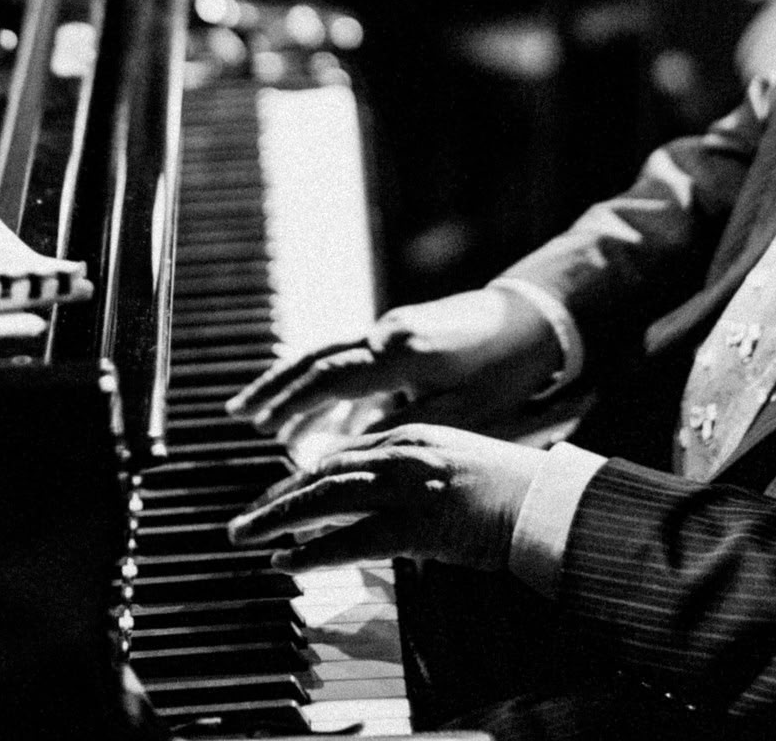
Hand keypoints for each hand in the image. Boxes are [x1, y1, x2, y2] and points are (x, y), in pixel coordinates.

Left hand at [226, 423, 544, 572]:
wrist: (548, 501)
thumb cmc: (510, 491)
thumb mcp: (456, 465)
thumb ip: (416, 474)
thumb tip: (385, 503)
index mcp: (413, 436)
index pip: (343, 455)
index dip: (302, 478)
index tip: (275, 497)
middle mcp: (404, 453)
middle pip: (325, 473)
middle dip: (278, 497)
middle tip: (244, 521)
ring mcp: (410, 486)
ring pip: (327, 498)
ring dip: (279, 518)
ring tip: (248, 537)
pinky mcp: (419, 523)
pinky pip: (354, 538)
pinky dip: (316, 550)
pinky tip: (288, 561)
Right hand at [227, 286, 563, 440]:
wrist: (538, 319)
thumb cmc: (506, 371)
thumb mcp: (458, 412)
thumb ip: (398, 428)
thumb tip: (343, 455)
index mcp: (398, 354)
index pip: (327, 378)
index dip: (288, 404)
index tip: (255, 426)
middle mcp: (386, 334)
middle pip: (316, 360)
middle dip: (275, 388)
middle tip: (237, 414)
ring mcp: (393, 330)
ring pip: (330, 356)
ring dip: (294, 383)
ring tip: (262, 416)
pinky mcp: (403, 335)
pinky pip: (353, 360)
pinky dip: (328, 386)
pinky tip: (320, 420)